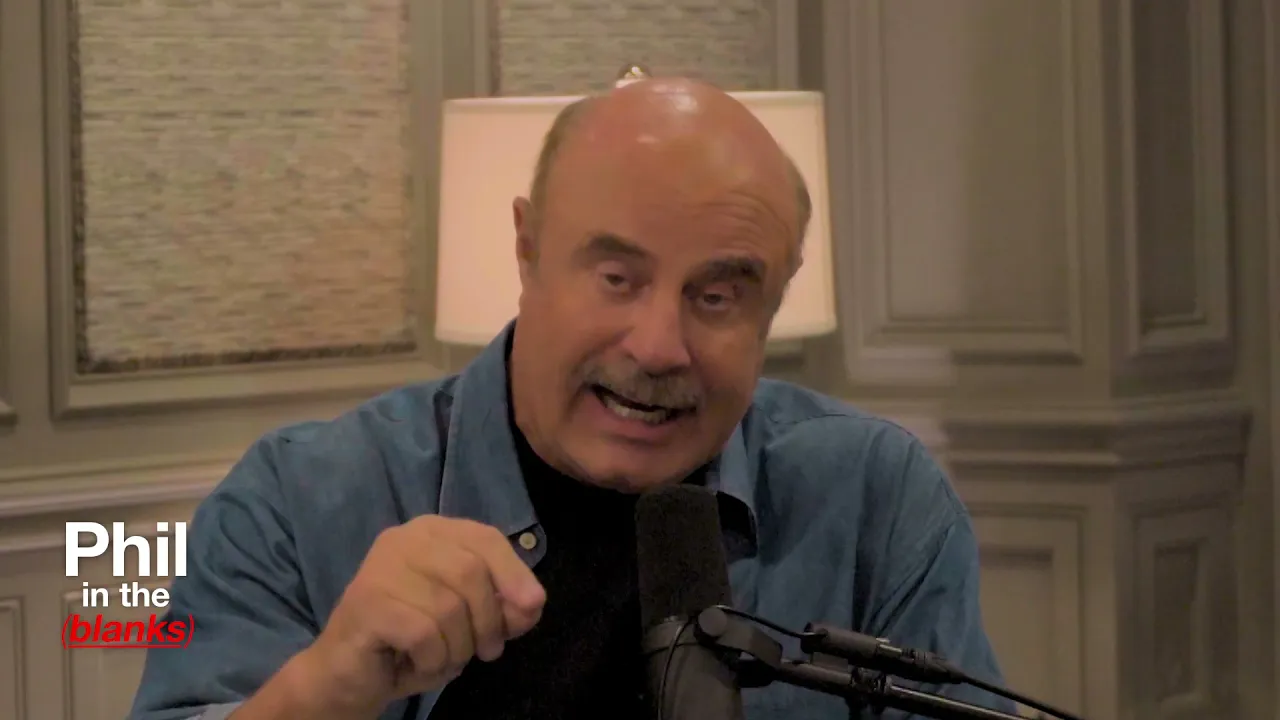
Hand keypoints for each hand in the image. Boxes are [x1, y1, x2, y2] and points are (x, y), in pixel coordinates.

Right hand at [292, 516, 545, 715]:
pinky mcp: (366, 603)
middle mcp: (403, 539)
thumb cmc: (413, 641)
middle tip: (486, 651)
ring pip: (448, 607)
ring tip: (444, 658)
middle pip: (471, 571)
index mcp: (431, 532)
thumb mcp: (471, 621)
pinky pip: (424, 633)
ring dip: (459, 647)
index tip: (531, 608)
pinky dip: (433, 658)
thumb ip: (505, 607)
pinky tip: (418, 663)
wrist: (349, 675)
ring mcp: (379, 568)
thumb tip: (532, 602)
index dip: (514, 572)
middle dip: (488, 620)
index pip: (485, 537)